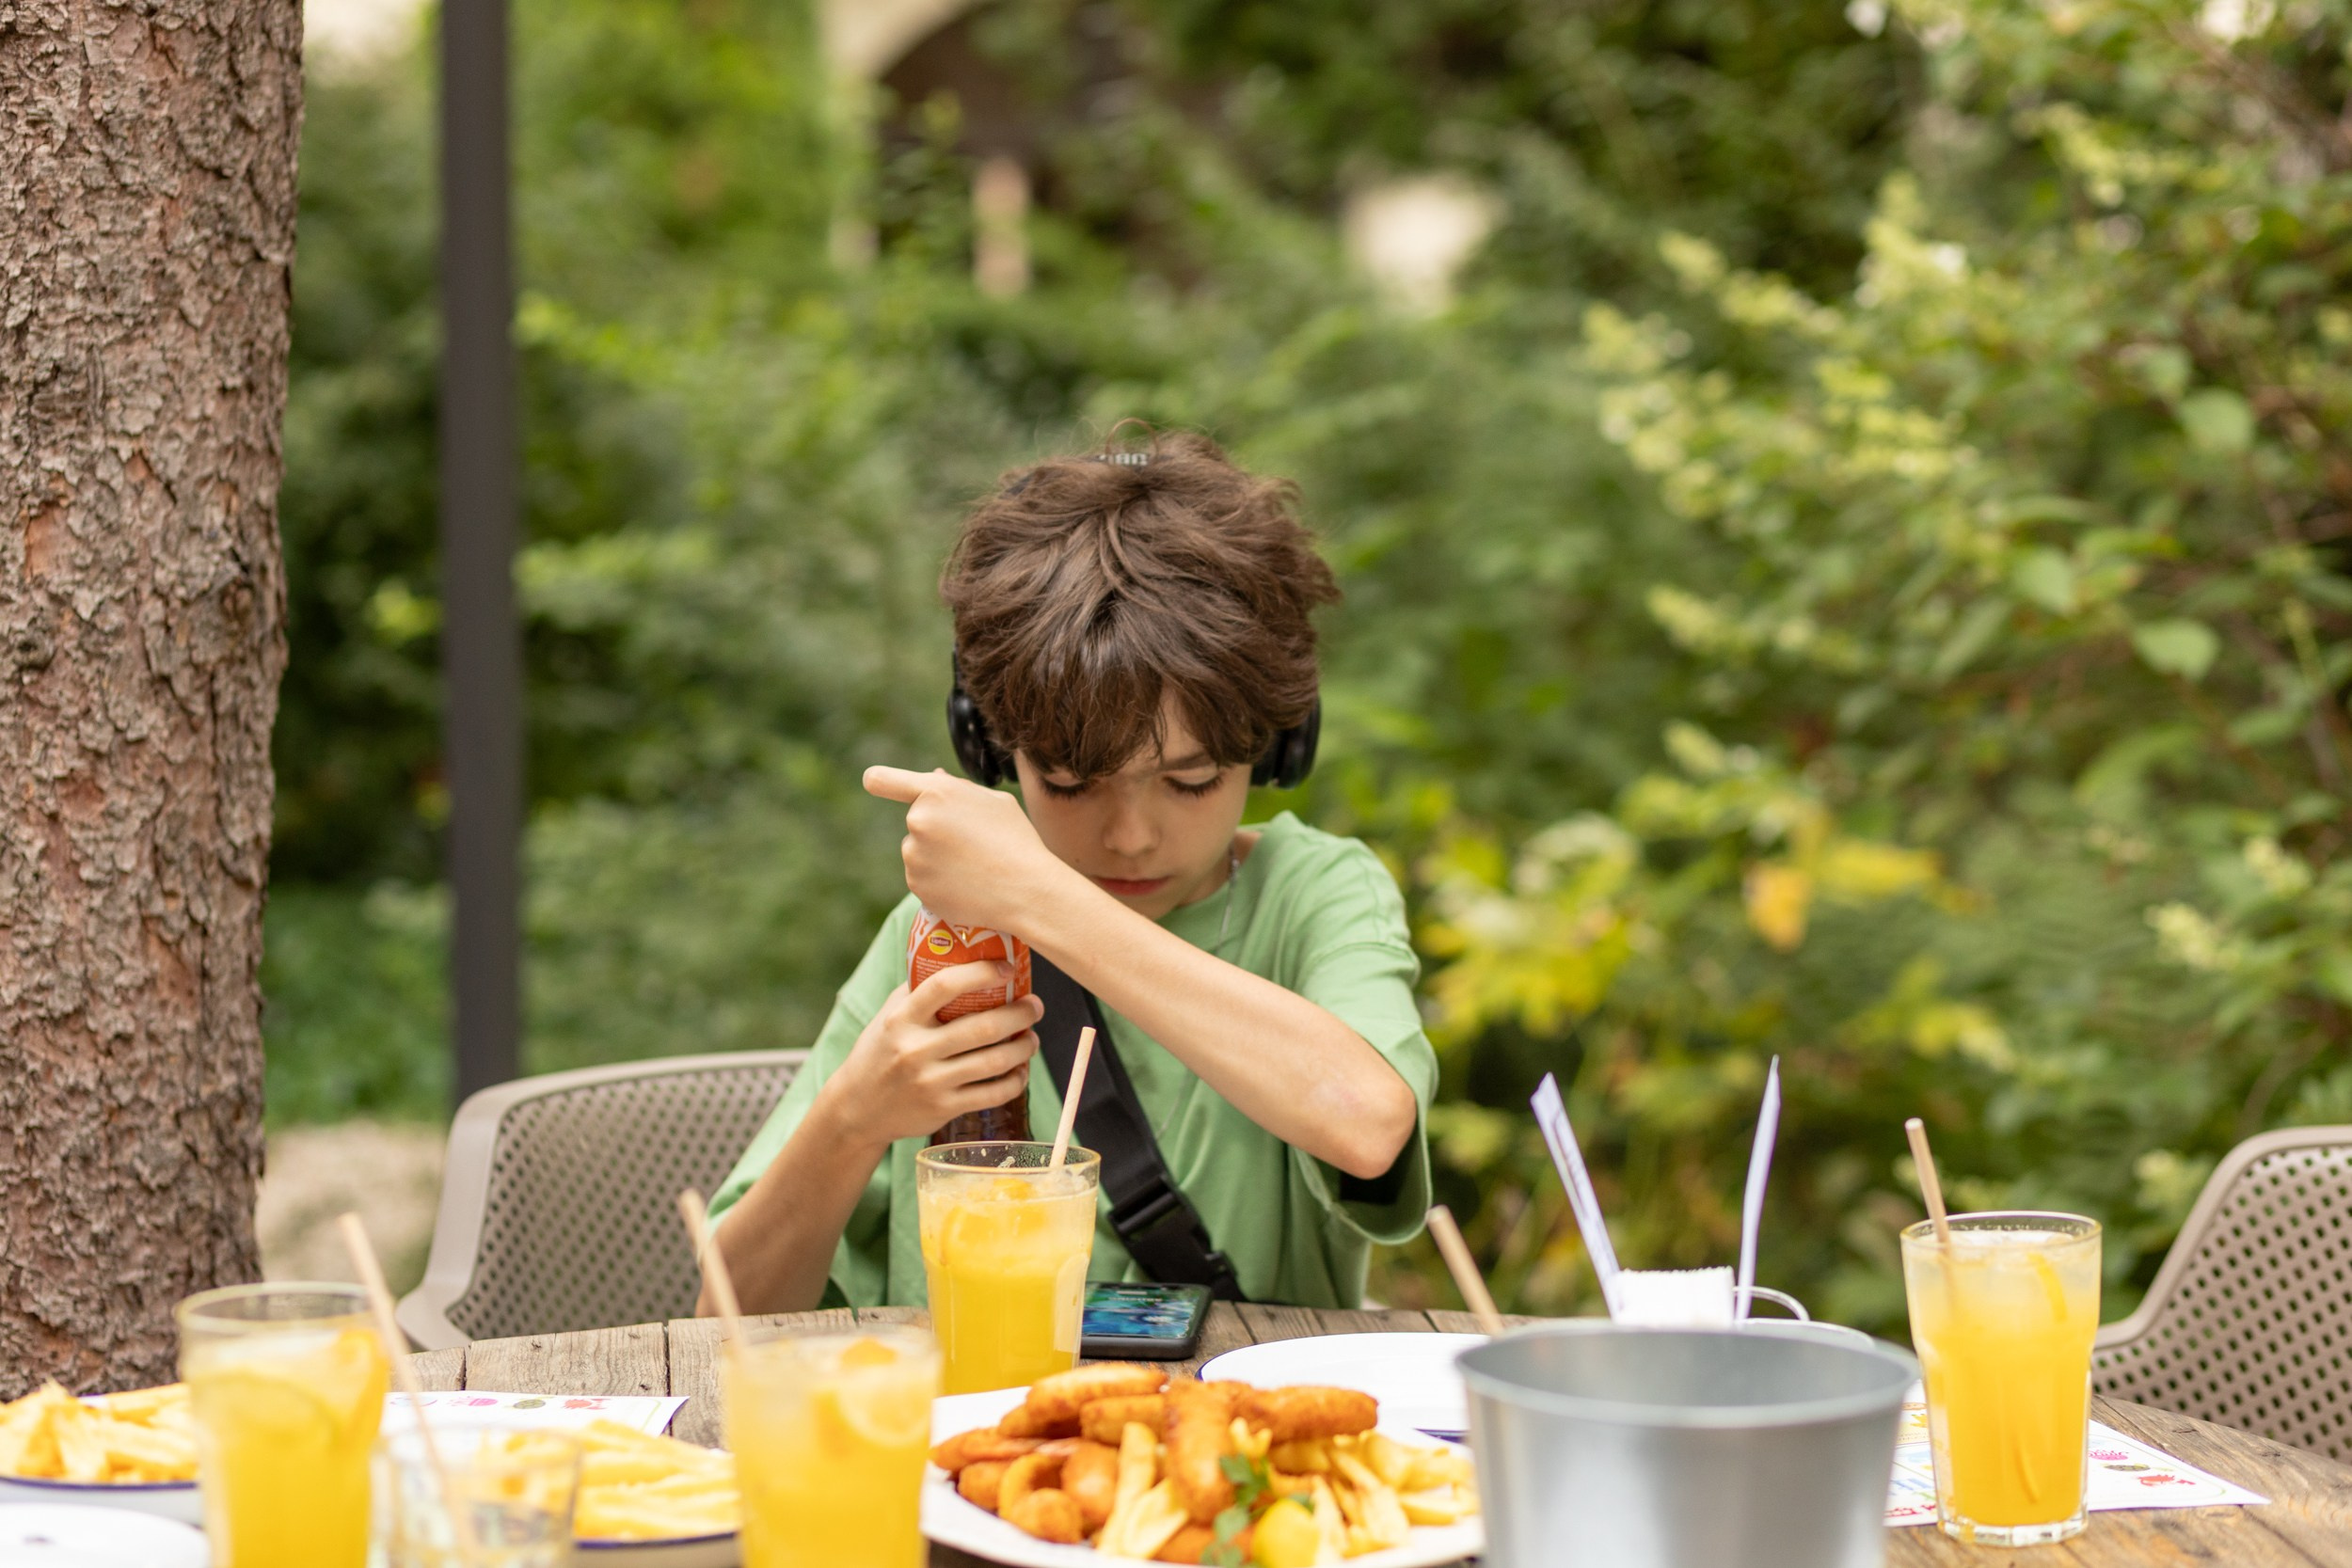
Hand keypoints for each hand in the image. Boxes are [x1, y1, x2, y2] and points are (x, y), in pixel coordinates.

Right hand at [820, 960, 1044, 1148]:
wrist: (857, 1109)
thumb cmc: (879, 1053)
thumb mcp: (888, 1017)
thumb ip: (917, 991)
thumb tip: (960, 957)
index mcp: (901, 1019)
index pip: (944, 986)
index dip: (981, 973)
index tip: (1007, 968)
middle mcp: (915, 1050)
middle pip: (982, 1027)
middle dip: (1019, 1014)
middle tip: (1035, 1005)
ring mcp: (930, 1082)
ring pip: (994, 1061)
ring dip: (1024, 1047)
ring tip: (1032, 1038)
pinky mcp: (943, 1109)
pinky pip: (992, 1094)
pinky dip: (1015, 1081)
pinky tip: (1020, 1071)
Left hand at [863, 765, 1072, 930]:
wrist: (1026, 890)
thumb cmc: (1016, 840)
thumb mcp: (995, 801)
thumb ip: (958, 789)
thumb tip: (932, 778)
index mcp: (935, 792)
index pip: (882, 779)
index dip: (879, 780)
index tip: (876, 783)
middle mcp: (917, 822)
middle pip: (916, 819)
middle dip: (935, 826)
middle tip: (971, 841)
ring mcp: (913, 857)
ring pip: (918, 849)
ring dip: (936, 855)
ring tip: (973, 864)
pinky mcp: (916, 886)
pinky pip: (922, 876)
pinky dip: (939, 879)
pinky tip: (967, 883)